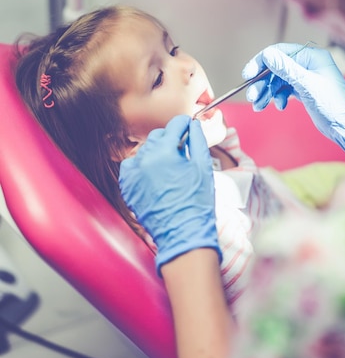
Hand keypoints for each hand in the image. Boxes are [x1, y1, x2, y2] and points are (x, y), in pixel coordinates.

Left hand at [119, 115, 220, 274]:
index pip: (174, 125)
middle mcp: (144, 159)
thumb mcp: (203, 167)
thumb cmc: (196, 203)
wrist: (183, 233)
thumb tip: (193, 126)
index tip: (188, 125)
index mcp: (164, 151)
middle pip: (157, 136)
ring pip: (144, 151)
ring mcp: (133, 173)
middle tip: (183, 148)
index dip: (184, 123)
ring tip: (170, 166)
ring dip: (156, 152)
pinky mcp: (127, 187)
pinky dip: (141, 166)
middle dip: (170, 138)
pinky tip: (153, 175)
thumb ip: (198, 140)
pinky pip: (131, 167)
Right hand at [242, 43, 344, 165]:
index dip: (261, 62)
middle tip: (252, 96)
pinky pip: (284, 90)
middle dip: (262, 83)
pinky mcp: (304, 90)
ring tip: (259, 106)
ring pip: (278, 81)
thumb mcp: (307, 84)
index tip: (248, 75)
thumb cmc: (334, 104)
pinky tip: (280, 106)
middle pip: (276, 68)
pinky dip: (278, 98)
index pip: (279, 52)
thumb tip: (267, 55)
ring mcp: (305, 78)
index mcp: (312, 56)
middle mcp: (308, 64)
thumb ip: (286, 69)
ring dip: (267, 92)